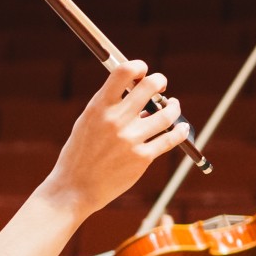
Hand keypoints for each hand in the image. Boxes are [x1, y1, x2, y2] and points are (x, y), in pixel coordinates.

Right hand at [44, 61, 193, 217]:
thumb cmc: (79, 155)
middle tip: (161, 86)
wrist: (74, 189)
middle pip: (150, 86)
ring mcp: (131, 139)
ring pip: (167, 113)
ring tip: (172, 106)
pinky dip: (180, 130)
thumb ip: (108, 106)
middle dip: (160, 81)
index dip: (138, 66)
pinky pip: (171, 139)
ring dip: (173, 106)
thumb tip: (134, 91)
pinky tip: (181, 127)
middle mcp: (116, 120)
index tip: (142, 71)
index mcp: (99, 107)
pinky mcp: (142, 158)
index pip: (123, 72)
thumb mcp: (86, 123)